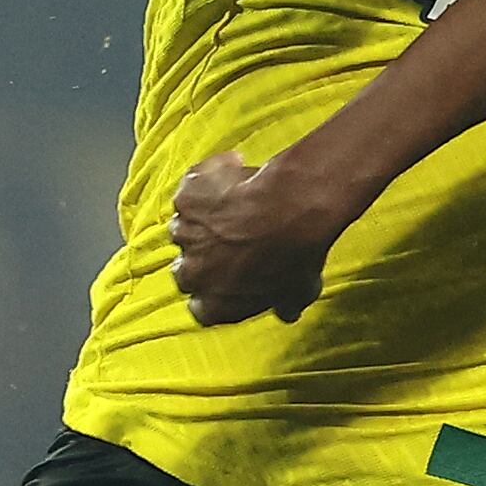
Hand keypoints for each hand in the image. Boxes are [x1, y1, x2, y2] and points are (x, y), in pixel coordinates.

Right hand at [169, 149, 339, 324]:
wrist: (291, 208)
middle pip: (185, 269)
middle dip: (202, 257)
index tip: (227, 279)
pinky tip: (231, 172)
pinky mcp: (185, 197)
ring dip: (203, 220)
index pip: (202, 307)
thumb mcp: (300, 291)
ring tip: (234, 206)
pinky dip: (207, 181)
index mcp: (214, 304)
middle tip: (228, 240)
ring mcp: (184, 232)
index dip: (214, 292)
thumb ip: (286, 305)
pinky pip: (191, 189)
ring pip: (185, 227)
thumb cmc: (298, 254)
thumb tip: (287, 313)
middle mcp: (192, 273)